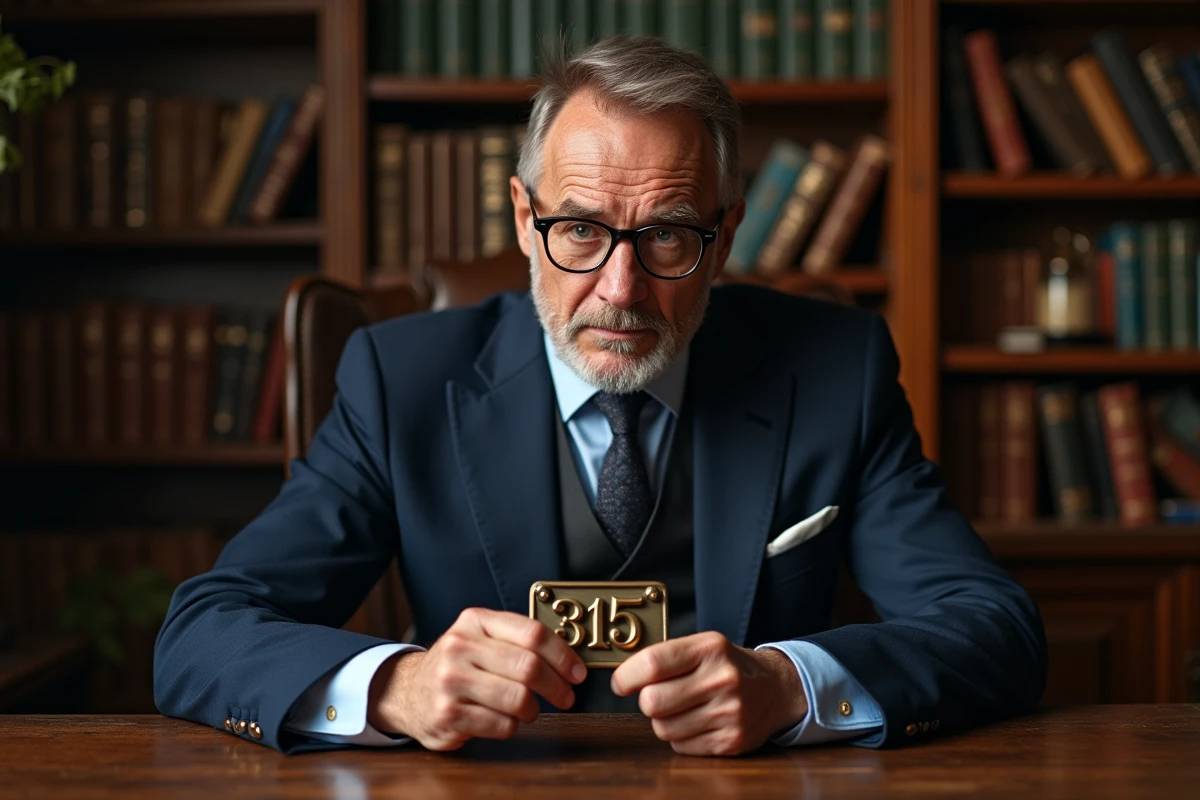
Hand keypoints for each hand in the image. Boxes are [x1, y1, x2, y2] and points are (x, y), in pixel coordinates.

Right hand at [367, 607, 587, 750]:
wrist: (408, 691)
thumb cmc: (457, 665)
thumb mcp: (479, 637)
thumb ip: (516, 639)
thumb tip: (568, 656)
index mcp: (475, 621)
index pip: (532, 633)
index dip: (563, 655)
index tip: (577, 672)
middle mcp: (460, 647)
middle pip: (529, 667)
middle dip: (557, 686)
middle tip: (566, 696)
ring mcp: (451, 681)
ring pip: (518, 698)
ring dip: (533, 709)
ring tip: (529, 710)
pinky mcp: (448, 714)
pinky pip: (501, 724)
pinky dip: (511, 726)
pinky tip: (503, 719)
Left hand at [610, 631, 807, 755]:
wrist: (777, 688)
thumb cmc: (728, 666)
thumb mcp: (704, 646)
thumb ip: (666, 657)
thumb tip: (622, 678)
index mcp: (711, 648)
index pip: (653, 663)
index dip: (627, 676)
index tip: (620, 683)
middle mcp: (722, 679)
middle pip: (652, 701)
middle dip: (646, 701)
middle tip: (656, 695)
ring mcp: (729, 713)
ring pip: (663, 728)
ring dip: (663, 721)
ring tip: (682, 708)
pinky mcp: (732, 741)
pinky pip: (681, 746)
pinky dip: (681, 737)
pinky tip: (697, 722)